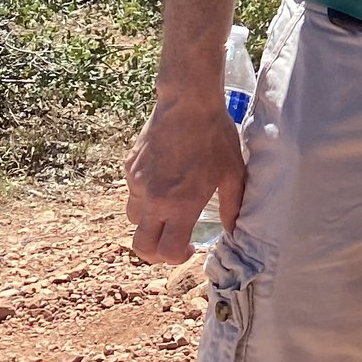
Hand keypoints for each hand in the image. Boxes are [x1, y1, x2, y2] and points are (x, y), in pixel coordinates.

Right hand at [124, 97, 245, 262]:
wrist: (187, 103)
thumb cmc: (215, 137)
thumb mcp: (233, 172)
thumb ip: (233, 206)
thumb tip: (233, 230)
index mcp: (180, 205)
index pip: (167, 251)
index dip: (177, 258)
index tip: (188, 248)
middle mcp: (153, 200)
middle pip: (140, 246)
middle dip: (154, 253)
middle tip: (170, 242)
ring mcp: (137, 183)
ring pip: (133, 220)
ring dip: (148, 222)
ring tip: (167, 208)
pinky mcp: (128, 168)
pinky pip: (132, 192)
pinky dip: (143, 196)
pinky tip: (162, 179)